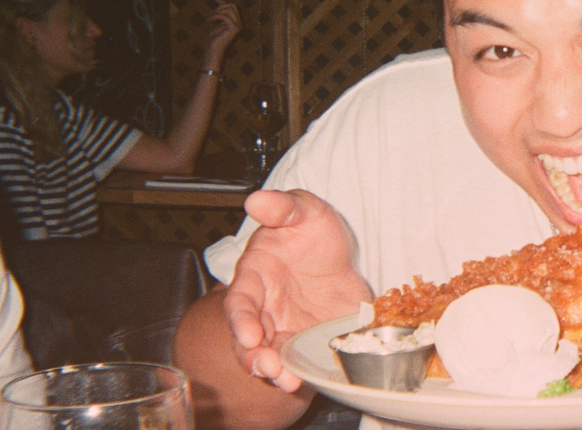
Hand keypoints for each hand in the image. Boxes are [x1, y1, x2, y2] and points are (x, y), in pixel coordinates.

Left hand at [202, 0, 241, 70]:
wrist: (213, 50)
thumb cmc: (213, 38)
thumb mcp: (215, 21)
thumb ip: (218, 12)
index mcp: (236, 22)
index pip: (231, 6)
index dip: (221, 1)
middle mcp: (240, 23)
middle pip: (233, 5)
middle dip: (220, 6)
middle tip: (212, 15)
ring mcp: (238, 26)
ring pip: (230, 9)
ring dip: (217, 12)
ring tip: (210, 18)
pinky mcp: (234, 28)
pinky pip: (225, 16)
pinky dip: (216, 16)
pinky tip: (210, 20)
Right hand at [225, 189, 371, 391]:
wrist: (341, 255)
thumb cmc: (312, 233)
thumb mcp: (304, 211)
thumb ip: (282, 207)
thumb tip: (257, 200)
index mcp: (256, 276)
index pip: (240, 301)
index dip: (241, 319)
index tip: (250, 334)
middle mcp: (265, 308)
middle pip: (248, 339)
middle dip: (254, 355)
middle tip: (267, 366)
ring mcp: (285, 328)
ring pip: (269, 356)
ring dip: (274, 370)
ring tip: (286, 380)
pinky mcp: (308, 342)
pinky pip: (299, 361)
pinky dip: (299, 372)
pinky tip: (304, 380)